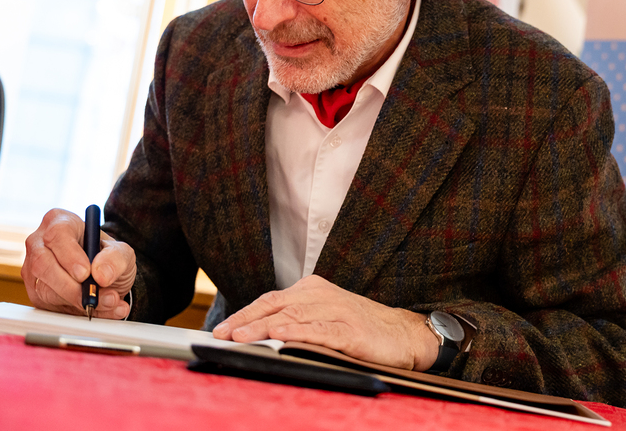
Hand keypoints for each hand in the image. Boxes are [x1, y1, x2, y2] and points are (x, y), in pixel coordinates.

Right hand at [22, 209, 136, 318]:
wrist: (105, 276)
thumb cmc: (108, 256)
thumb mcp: (121, 252)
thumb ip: (115, 258)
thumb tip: (100, 275)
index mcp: (59, 222)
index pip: (57, 235)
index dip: (69, 255)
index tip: (85, 273)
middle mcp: (39, 244)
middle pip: (42, 264)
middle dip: (70, 286)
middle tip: (93, 296)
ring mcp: (32, 269)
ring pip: (44, 289)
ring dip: (78, 302)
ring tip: (108, 302)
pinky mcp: (35, 292)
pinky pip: (49, 307)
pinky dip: (77, 313)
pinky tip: (99, 311)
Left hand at [212, 275, 439, 370]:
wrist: (405, 335)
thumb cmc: (362, 329)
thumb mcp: (325, 317)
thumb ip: (296, 319)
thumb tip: (257, 333)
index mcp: (313, 289)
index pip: (271, 300)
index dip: (244, 314)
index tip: (221, 330)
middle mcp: (323, 295)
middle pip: (276, 305)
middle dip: (246, 320)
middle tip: (221, 334)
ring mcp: (338, 311)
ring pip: (294, 316)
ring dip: (264, 327)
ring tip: (241, 336)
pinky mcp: (351, 330)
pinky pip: (321, 329)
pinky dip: (299, 332)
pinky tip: (281, 335)